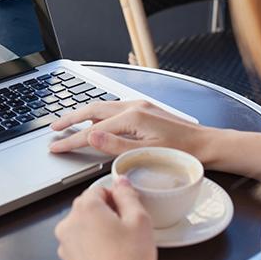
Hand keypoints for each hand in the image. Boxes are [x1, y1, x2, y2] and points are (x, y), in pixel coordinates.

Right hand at [49, 100, 208, 161]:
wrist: (207, 144)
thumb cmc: (182, 153)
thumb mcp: (146, 153)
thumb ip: (115, 145)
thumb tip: (89, 135)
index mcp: (132, 117)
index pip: (92, 130)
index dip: (71, 140)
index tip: (55, 146)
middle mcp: (133, 106)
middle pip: (92, 110)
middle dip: (70, 118)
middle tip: (53, 128)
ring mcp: (139, 105)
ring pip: (102, 107)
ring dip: (83, 115)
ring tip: (68, 123)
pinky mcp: (144, 109)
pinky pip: (113, 109)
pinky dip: (99, 115)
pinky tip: (96, 122)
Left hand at [55, 177, 156, 259]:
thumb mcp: (139, 220)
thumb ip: (128, 195)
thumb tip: (122, 182)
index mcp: (85, 208)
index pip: (99, 189)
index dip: (116, 198)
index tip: (126, 210)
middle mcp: (69, 223)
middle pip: (89, 206)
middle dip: (107, 213)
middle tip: (126, 229)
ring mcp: (65, 243)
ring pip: (84, 226)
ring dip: (98, 229)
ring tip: (119, 245)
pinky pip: (80, 243)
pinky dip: (92, 245)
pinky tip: (110, 256)